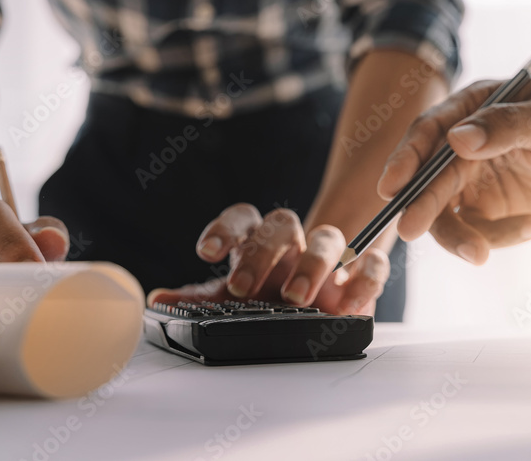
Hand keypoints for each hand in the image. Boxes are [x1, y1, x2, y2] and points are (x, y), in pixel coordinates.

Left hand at [147, 204, 389, 314]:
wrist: (315, 311)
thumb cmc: (268, 300)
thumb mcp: (231, 302)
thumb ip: (199, 300)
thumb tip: (159, 299)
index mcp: (258, 241)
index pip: (242, 219)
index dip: (224, 229)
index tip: (206, 252)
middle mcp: (293, 241)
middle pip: (281, 224)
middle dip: (262, 254)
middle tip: (245, 288)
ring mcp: (329, 255)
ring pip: (327, 237)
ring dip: (312, 264)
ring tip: (295, 297)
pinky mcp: (361, 273)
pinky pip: (371, 263)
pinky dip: (363, 278)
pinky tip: (346, 304)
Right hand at [378, 78, 530, 264]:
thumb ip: (509, 125)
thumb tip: (457, 140)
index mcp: (471, 107)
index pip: (429, 131)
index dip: (407, 157)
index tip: (392, 185)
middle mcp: (461, 144)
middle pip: (428, 177)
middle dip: (420, 205)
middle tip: (410, 230)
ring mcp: (471, 179)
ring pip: (444, 213)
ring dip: (457, 236)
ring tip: (480, 254)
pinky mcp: (486, 210)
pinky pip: (477, 233)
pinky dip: (497, 238)